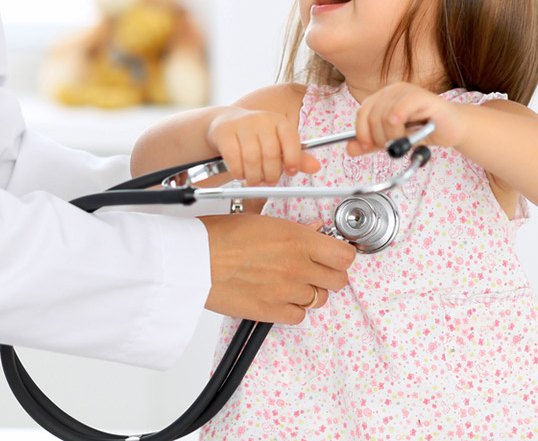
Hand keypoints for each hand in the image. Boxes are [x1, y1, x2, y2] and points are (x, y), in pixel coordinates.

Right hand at [200, 214, 354, 323]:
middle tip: (316, 267)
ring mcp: (285, 292)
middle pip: (337, 280)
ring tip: (290, 281)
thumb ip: (294, 229)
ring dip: (309, 291)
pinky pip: (298, 316)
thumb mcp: (261, 220)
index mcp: (296, 240)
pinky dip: (293, 309)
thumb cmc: (218, 237)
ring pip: (318, 299)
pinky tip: (280, 296)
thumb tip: (313, 231)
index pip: (344, 255)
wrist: (193, 261)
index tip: (336, 253)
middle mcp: (296, 267)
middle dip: (329, 273)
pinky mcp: (271, 312)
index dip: (342, 255)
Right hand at [206, 108, 319, 185]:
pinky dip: (238, 172)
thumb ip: (296, 156)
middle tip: (269, 181)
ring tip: (254, 181)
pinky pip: (234, 158)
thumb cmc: (255, 137)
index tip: (290, 172)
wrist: (224, 123)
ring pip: (252, 158)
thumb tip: (316, 167)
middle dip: (271, 174)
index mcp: (278, 121)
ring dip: (254, 176)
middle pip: (271, 154)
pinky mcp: (224, 132)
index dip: (293, 159)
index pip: (291, 140)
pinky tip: (240, 174)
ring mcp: (242, 125)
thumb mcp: (277, 144)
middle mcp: (261, 120)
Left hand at [347, 82, 466, 155]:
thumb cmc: (423, 132)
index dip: (362, 132)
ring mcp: (407, 91)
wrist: (451, 129)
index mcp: (383, 97)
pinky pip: (402, 108)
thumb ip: (371, 144)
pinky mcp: (422, 97)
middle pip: (372, 115)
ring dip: (392, 136)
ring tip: (404, 142)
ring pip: (385, 115)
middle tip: (390, 147)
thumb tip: (349, 150)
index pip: (362, 113)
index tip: (367, 147)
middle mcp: (393, 90)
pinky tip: (405, 132)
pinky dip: (399, 122)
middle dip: (378, 137)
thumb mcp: (392, 140)